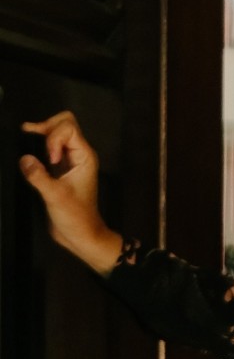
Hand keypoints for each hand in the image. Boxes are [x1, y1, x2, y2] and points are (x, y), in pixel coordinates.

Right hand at [20, 111, 122, 274]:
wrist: (81, 234)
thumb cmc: (75, 217)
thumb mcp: (55, 197)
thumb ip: (39, 176)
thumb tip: (24, 158)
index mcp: (85, 157)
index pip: (69, 128)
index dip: (54, 138)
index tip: (51, 161)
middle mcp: (79, 155)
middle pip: (65, 123)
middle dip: (47, 125)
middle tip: (32, 138)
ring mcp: (69, 161)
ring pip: (57, 133)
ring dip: (42, 132)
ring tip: (26, 134)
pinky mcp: (59, 168)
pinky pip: (50, 146)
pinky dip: (39, 143)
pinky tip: (27, 148)